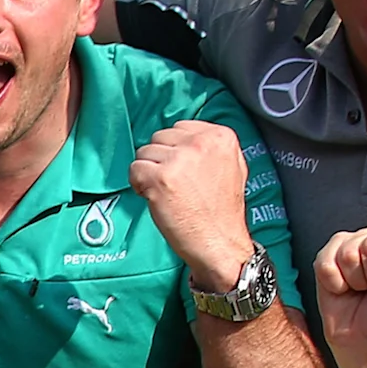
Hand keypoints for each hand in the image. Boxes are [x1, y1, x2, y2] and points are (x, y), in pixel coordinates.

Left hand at [128, 119, 259, 287]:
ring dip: (148, 172)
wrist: (219, 240)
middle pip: (159, 137)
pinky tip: (153, 197)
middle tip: (171, 183)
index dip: (174, 149)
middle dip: (159, 159)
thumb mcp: (232, 165)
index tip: (179, 167)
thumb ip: (210, 148)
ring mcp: (179, 159)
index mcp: (221, 136)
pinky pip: (134, 169)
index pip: (180, 127)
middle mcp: (201, 143)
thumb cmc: (221, 209)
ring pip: (144, 152)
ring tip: (165, 191)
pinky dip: (137, 184)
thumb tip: (184, 138)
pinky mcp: (160, 177)